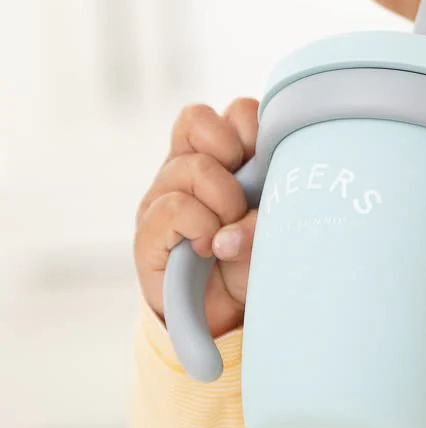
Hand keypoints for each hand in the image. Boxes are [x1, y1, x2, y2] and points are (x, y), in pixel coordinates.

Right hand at [134, 99, 259, 338]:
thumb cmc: (255, 260)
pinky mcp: (147, 231)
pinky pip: (175, 208)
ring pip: (192, 167)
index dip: (254, 129)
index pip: (235, 111)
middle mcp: (188, 167)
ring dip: (224, 201)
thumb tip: (242, 221)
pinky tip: (210, 248)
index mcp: (223, 156)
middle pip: (197, 118)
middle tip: (245, 191)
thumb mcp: (277, 227)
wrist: (226, 316)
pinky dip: (202, 227)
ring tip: (231, 232)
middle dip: (231, 151)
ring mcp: (163, 195)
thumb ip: (273, 205)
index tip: (269, 163)